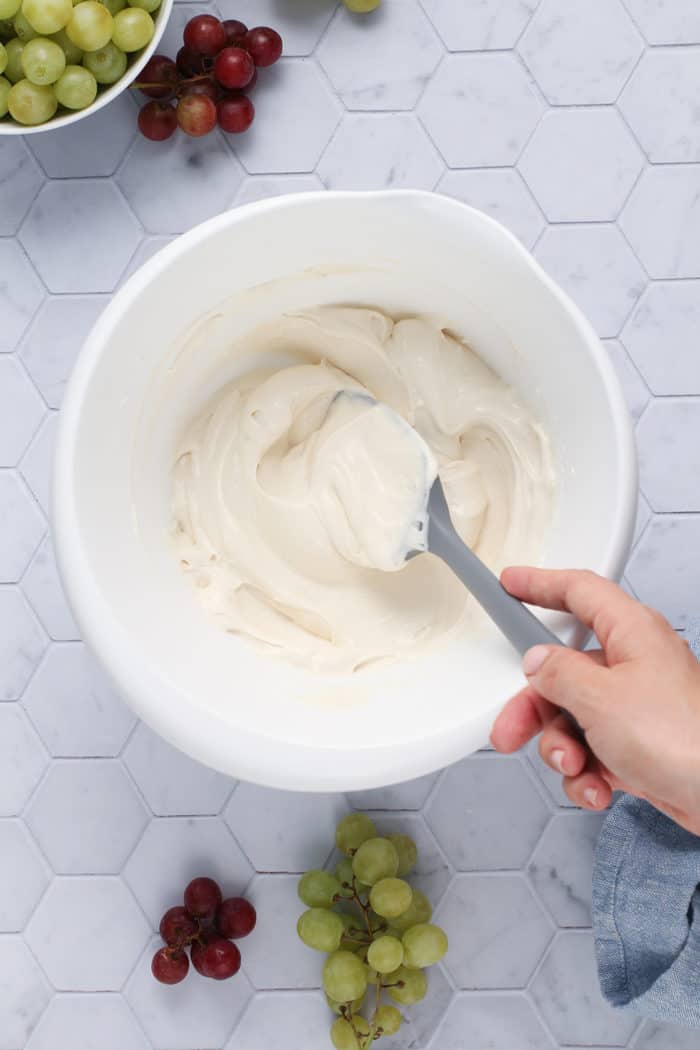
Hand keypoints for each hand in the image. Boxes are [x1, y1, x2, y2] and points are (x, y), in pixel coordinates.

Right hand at [490, 567, 699, 835]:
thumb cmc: (684, 740)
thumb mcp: (600, 698)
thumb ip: (558, 673)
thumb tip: (537, 662)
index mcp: (631, 632)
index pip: (578, 591)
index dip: (540, 584)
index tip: (512, 583)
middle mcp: (636, 663)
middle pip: (563, 671)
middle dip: (534, 708)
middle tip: (511, 729)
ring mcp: (639, 706)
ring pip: (573, 717)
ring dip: (563, 749)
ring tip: (576, 766)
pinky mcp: (642, 745)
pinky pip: (594, 751)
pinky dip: (588, 773)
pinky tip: (597, 786)